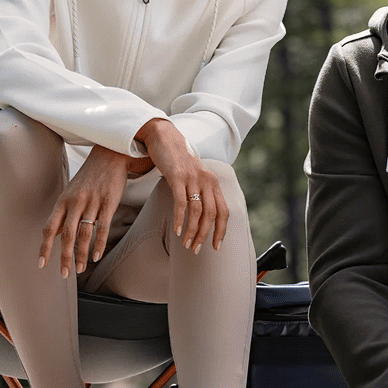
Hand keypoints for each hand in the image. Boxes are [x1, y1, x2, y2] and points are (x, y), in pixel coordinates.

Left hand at [40, 145, 132, 274]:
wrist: (109, 155)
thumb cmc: (88, 177)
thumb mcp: (70, 193)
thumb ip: (63, 214)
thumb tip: (54, 234)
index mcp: (63, 201)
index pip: (49, 228)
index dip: (44, 247)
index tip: (41, 264)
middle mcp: (75, 202)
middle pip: (67, 235)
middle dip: (64, 257)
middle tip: (65, 274)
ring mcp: (92, 202)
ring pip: (84, 233)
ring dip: (81, 254)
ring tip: (79, 269)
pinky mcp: (109, 202)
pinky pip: (102, 227)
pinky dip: (98, 244)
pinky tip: (95, 256)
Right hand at [138, 118, 226, 252]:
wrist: (164, 138)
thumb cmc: (177, 161)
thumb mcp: (194, 177)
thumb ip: (200, 192)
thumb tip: (201, 217)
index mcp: (213, 183)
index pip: (223, 211)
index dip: (221, 231)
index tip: (216, 246)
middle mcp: (207, 180)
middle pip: (211, 214)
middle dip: (204, 235)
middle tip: (196, 249)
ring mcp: (193, 178)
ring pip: (197, 211)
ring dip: (192, 231)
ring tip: (186, 244)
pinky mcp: (178, 177)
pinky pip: (181, 203)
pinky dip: (180, 219)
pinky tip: (177, 230)